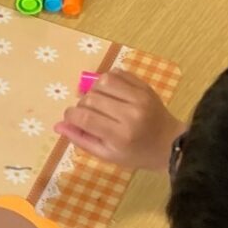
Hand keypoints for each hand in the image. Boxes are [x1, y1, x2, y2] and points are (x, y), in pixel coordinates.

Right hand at [53, 71, 185, 170]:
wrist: (170, 143)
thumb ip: (81, 139)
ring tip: (98, 101)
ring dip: (94, 89)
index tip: (70, 119)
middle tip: (87, 114)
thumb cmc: (136, 154)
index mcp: (120, 136)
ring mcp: (139, 97)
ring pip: (103, 81)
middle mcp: (130, 114)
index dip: (71, 115)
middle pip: (91, 98)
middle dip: (82, 105)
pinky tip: (109, 91)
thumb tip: (57, 125)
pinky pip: (118, 73)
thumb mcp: (107, 155)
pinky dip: (107, 80)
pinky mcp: (145, 86)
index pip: (85, 118)